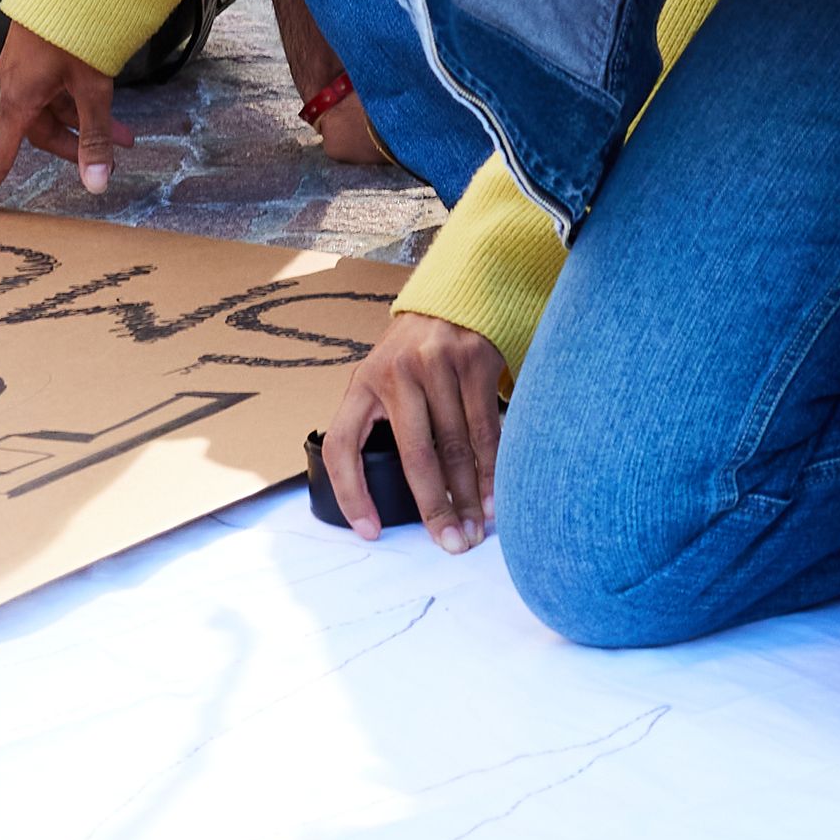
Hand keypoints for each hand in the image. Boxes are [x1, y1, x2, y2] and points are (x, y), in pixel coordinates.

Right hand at [0, 21, 126, 207]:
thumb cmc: (78, 29)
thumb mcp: (94, 87)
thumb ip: (96, 137)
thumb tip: (96, 185)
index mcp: (18, 99)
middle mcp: (12, 85)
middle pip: (38, 131)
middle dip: (76, 144)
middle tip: (117, 151)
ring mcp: (20, 66)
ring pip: (50, 108)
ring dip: (83, 120)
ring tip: (125, 132)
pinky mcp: (32, 51)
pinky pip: (50, 87)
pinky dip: (76, 98)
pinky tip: (104, 97)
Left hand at [317, 312, 509, 550]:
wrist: (455, 296)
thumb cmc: (412, 353)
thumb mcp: (383, 377)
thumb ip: (381, 421)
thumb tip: (388, 494)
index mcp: (363, 383)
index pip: (344, 446)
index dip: (353, 494)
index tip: (369, 530)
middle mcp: (398, 373)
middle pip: (416, 455)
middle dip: (435, 507)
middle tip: (451, 543)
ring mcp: (438, 365)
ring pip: (456, 447)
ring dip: (471, 496)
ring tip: (477, 528)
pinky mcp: (475, 362)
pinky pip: (485, 428)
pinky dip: (493, 468)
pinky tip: (496, 495)